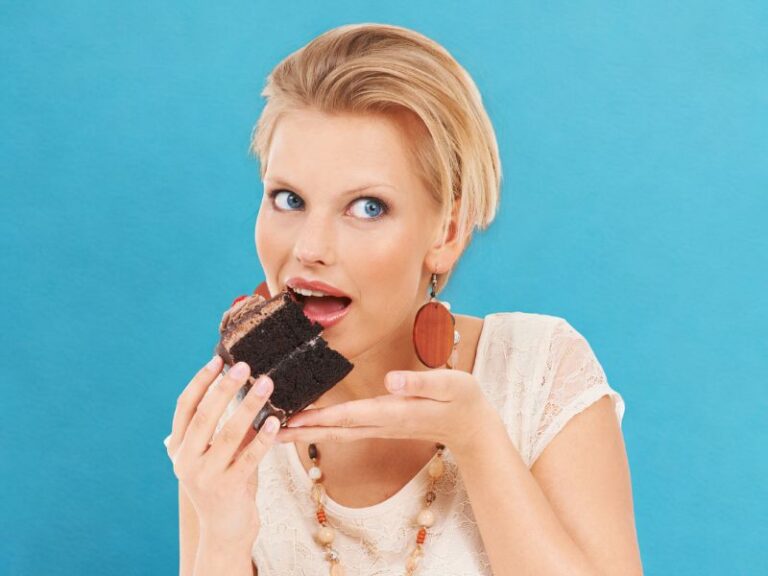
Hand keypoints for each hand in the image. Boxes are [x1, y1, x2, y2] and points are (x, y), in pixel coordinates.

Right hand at [164, 356, 280, 544]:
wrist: (224, 529)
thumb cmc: (223, 481)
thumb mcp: (214, 453)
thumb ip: (221, 425)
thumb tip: (244, 384)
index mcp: (178, 447)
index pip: (185, 407)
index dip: (200, 382)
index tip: (218, 360)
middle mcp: (186, 461)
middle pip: (205, 416)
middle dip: (225, 388)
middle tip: (245, 366)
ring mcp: (205, 476)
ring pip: (229, 434)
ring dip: (249, 406)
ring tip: (266, 383)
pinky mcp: (229, 489)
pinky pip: (249, 458)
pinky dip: (262, 438)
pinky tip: (274, 420)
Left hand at [277, 369, 498, 456]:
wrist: (472, 427)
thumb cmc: (463, 400)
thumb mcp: (449, 384)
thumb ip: (420, 382)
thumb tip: (391, 380)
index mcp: (394, 412)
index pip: (349, 416)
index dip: (318, 417)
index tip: (291, 420)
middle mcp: (381, 423)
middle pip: (333, 429)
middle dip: (300, 430)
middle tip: (266, 430)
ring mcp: (379, 427)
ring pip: (335, 432)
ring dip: (305, 431)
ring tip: (275, 430)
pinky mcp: (380, 424)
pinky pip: (344, 428)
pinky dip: (320, 427)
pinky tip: (306, 424)